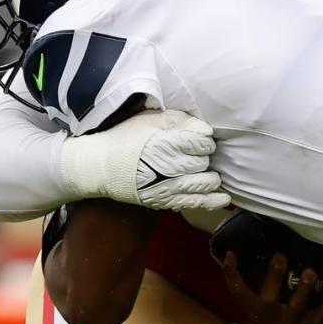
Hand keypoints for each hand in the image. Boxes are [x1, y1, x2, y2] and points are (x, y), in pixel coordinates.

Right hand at [60, 109, 229, 212]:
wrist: (100, 166)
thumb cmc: (124, 138)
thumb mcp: (148, 120)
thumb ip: (177, 121)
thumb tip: (205, 128)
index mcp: (166, 142)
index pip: (201, 143)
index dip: (205, 142)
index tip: (200, 142)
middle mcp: (170, 166)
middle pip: (204, 162)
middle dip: (205, 159)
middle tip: (199, 157)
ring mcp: (169, 186)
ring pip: (204, 183)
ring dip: (211, 179)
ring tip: (210, 175)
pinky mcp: (165, 201)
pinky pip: (195, 203)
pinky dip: (212, 201)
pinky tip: (223, 198)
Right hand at [221, 250, 322, 323]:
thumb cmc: (286, 309)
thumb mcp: (270, 298)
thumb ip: (262, 280)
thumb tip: (250, 246)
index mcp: (257, 308)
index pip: (239, 293)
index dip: (231, 275)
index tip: (231, 254)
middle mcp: (271, 318)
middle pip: (267, 299)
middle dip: (274, 277)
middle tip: (281, 255)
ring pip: (296, 307)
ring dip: (303, 290)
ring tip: (310, 272)